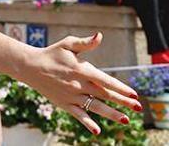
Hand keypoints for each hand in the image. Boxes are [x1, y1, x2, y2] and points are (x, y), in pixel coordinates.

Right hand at [22, 33, 141, 134]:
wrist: (30, 67)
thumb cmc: (53, 53)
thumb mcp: (68, 44)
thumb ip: (86, 43)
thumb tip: (99, 36)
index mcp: (82, 70)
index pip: (106, 81)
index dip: (121, 88)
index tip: (134, 94)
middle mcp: (78, 85)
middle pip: (105, 95)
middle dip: (123, 102)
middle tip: (138, 107)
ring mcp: (71, 96)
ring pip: (95, 107)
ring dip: (111, 114)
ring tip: (126, 119)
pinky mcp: (64, 104)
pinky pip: (78, 115)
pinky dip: (87, 123)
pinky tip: (97, 131)